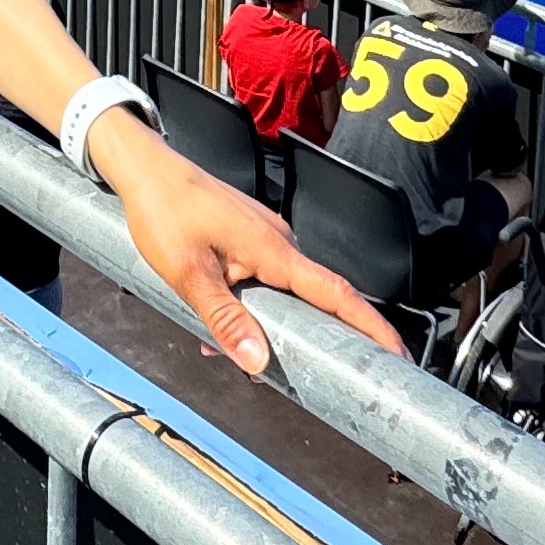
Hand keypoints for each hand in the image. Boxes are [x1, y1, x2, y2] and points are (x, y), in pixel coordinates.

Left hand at [103, 131, 398, 374]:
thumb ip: (224, 319)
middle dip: (325, 339)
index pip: (337, 293)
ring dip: (278, 325)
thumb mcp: (189, 275)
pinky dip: (258, 306)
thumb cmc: (164, 211)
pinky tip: (228, 325)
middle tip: (330, 376)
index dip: (372, 326)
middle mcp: (280, 242)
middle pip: (319, 299)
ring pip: (287, 293)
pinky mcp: (250, 238)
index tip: (398, 354)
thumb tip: (256, 362)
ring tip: (251, 357)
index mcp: (275, 250)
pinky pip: (268, 280)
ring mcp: (267, 239)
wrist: (146, 168)